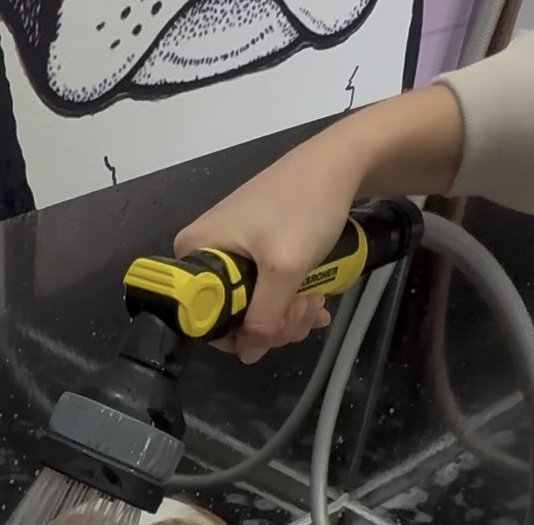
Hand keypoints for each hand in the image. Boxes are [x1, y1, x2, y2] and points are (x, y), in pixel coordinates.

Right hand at [174, 135, 361, 363]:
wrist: (339, 160)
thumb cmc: (304, 206)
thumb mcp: (284, 269)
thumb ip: (263, 318)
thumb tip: (248, 355)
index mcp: (195, 253)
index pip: (204, 318)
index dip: (241, 334)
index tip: (276, 327)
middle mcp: (204, 252)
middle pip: (230, 314)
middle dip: (272, 323)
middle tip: (306, 311)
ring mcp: (229, 250)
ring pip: (251, 306)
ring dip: (287, 314)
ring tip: (316, 303)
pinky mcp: (252, 248)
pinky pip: (263, 289)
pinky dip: (288, 299)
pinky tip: (314, 299)